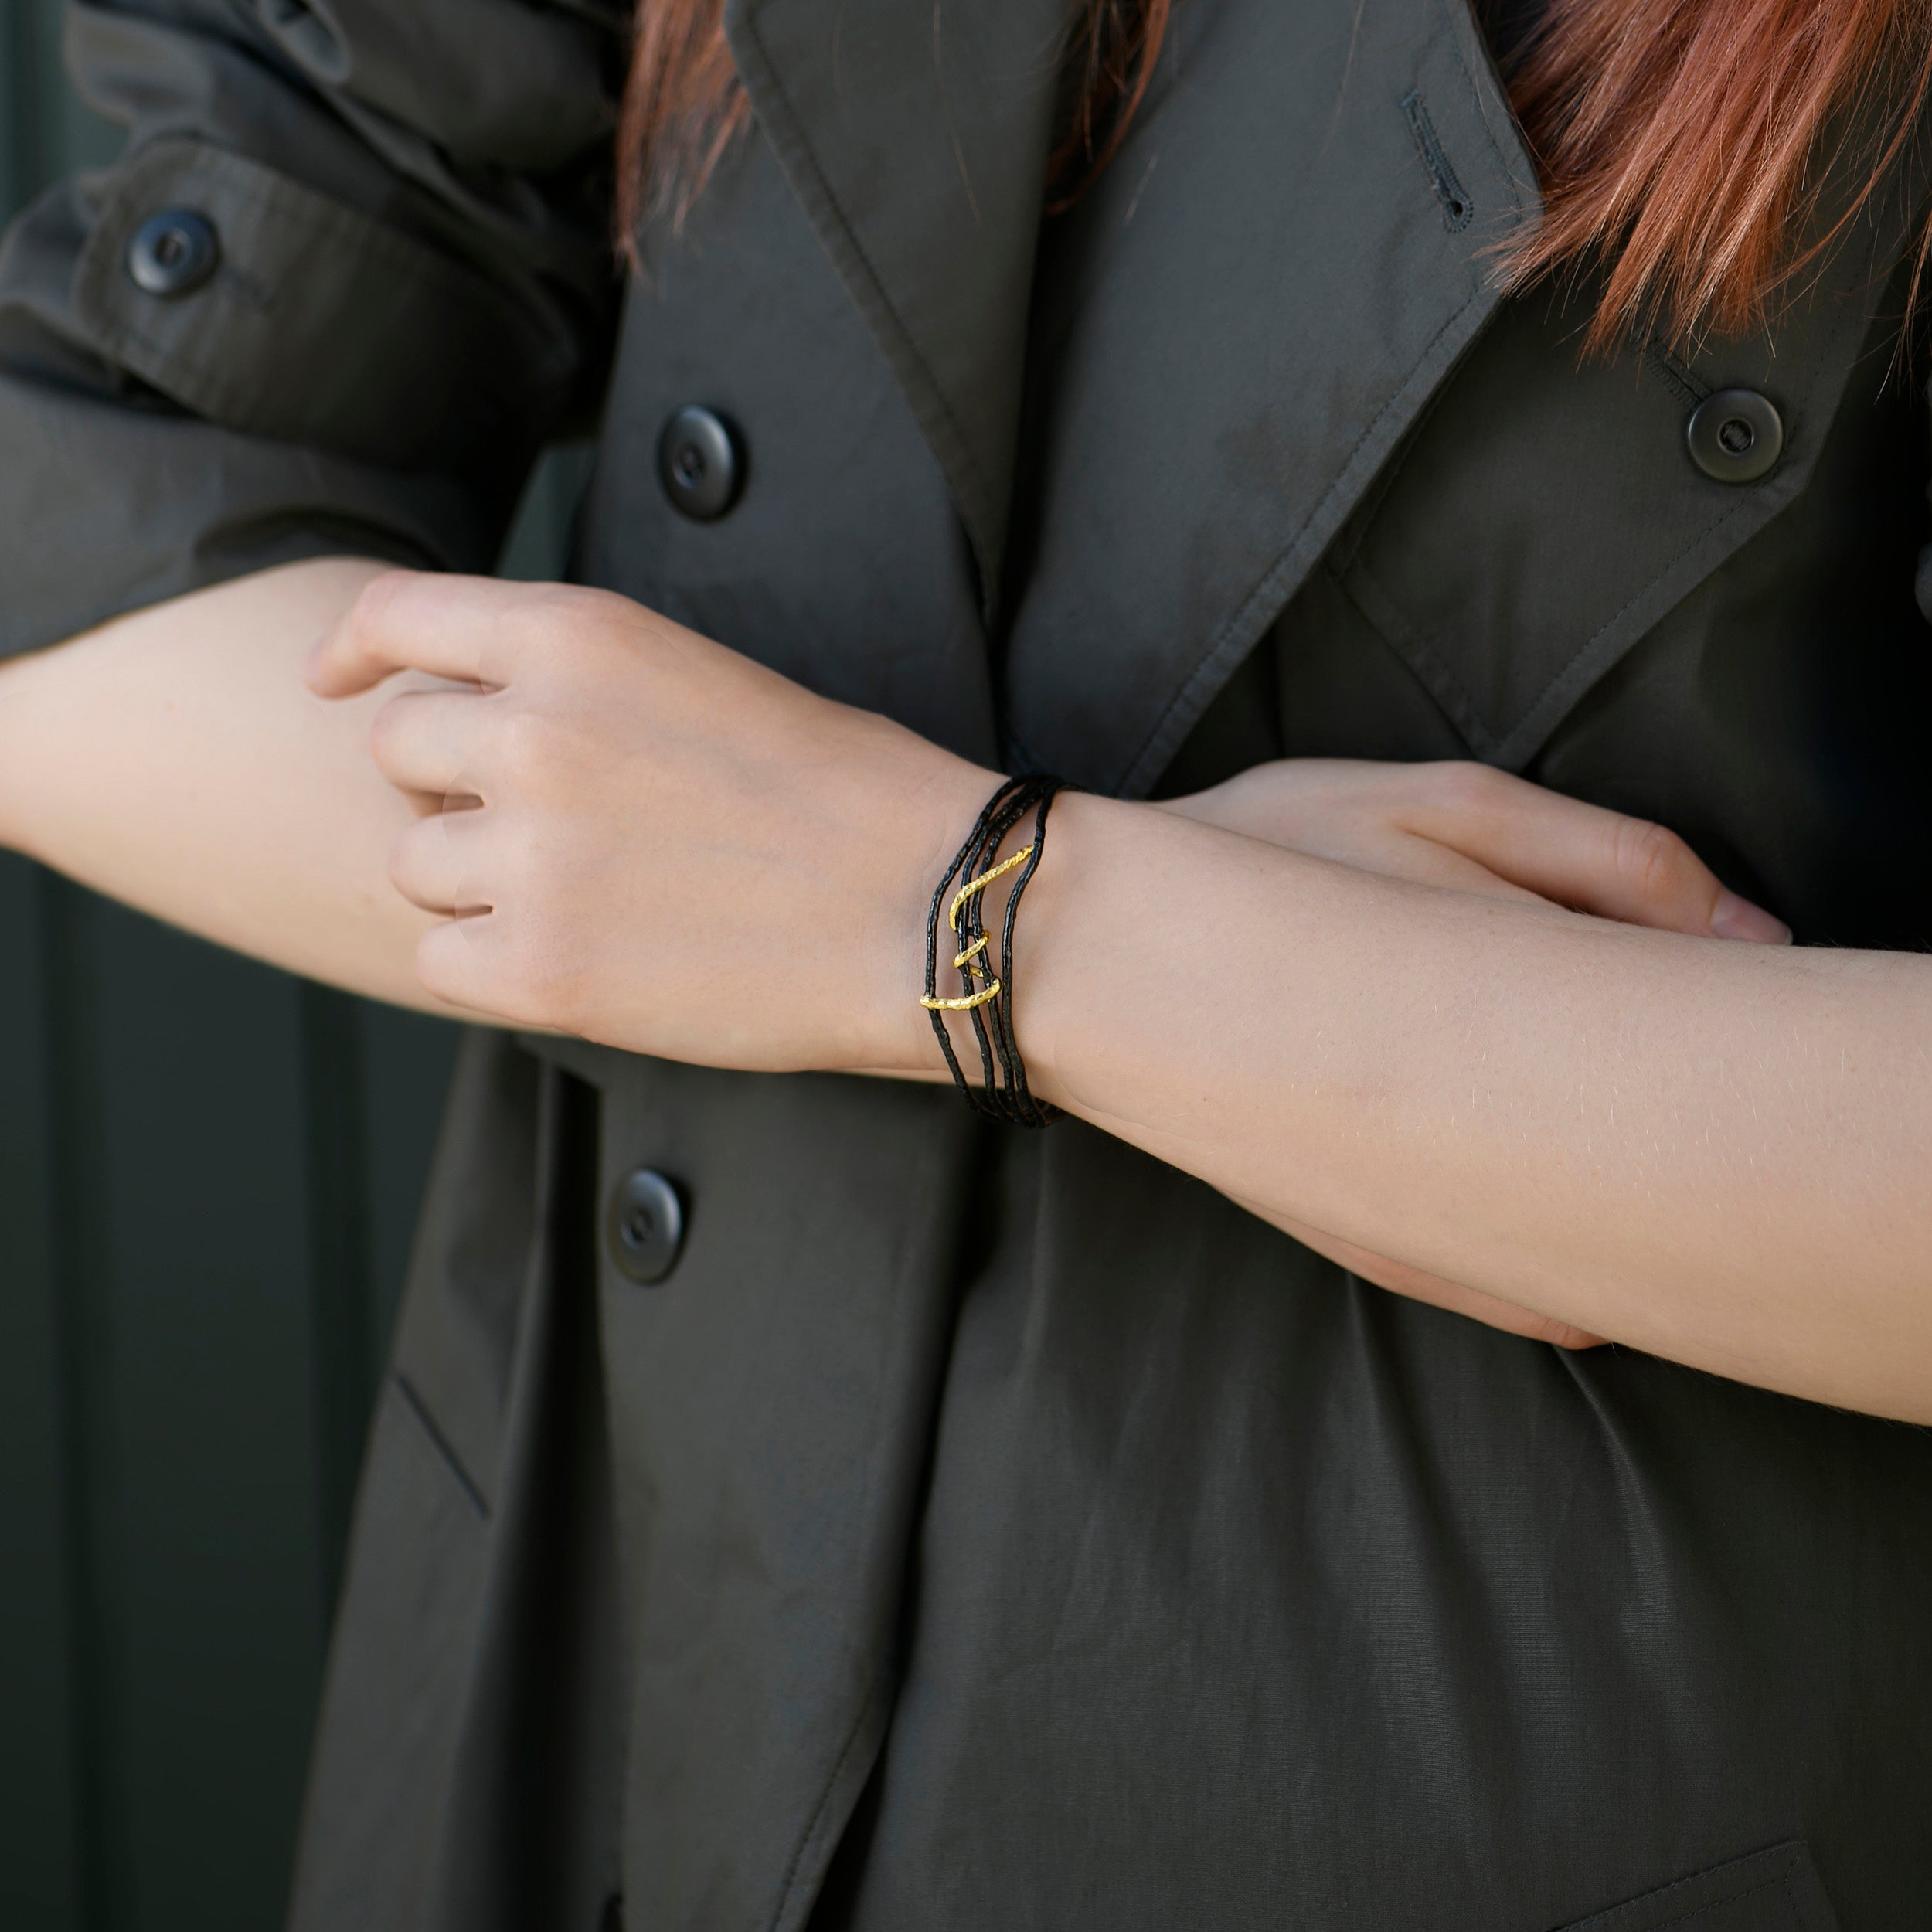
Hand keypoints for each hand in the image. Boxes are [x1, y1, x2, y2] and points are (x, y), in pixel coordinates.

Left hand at [306, 571, 991, 1068]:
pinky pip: (441, 959)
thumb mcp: (703, 676)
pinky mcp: (539, 970)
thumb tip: (473, 727)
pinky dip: (493, 963)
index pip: (399, 619)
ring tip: (594, 896)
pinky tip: (588, 957)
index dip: (354, 654)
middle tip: (541, 826)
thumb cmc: (850, 795)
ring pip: (413, 863)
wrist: (933, 907)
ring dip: (477, 880)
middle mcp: (533, 733)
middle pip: (397, 750)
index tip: (339, 686)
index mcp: (579, 637)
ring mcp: (529, 855)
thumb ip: (575, 683)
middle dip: (449, 787)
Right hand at [1163, 757, 1788, 1345]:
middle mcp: (1458, 1117)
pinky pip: (1467, 1282)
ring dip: (1627, 1220)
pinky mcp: (1338, 1225)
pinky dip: (1535, 1287)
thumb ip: (1607, 861)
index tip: (1763, 983)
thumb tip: (1759, 938)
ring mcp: (1393, 1189)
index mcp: (1500, 989)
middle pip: (1639, 1151)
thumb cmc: (1254, 849)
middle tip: (1738, 1099)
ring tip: (1671, 1202)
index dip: (1746, 1012)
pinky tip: (1583, 1297)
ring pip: (1561, 1241)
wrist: (1075, 939)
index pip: (1678, 1027)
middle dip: (1705, 1135)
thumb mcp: (1436, 807)